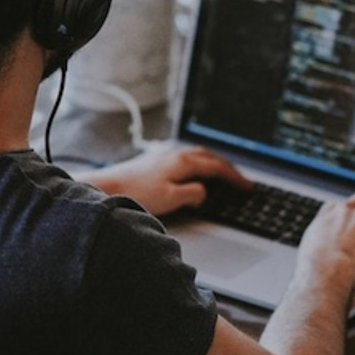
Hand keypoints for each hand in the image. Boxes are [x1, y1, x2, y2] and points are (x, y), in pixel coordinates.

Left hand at [85, 144, 248, 216]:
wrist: (107, 187)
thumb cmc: (136, 193)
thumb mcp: (171, 199)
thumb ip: (193, 194)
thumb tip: (203, 192)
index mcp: (183, 162)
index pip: (217, 167)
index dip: (235, 177)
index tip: (247, 186)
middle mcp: (175, 155)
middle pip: (209, 157)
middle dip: (227, 167)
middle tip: (239, 178)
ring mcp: (164, 156)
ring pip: (196, 155)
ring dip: (212, 163)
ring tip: (221, 173)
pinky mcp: (154, 161)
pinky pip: (184, 158)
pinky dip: (197, 164)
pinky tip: (192, 172)